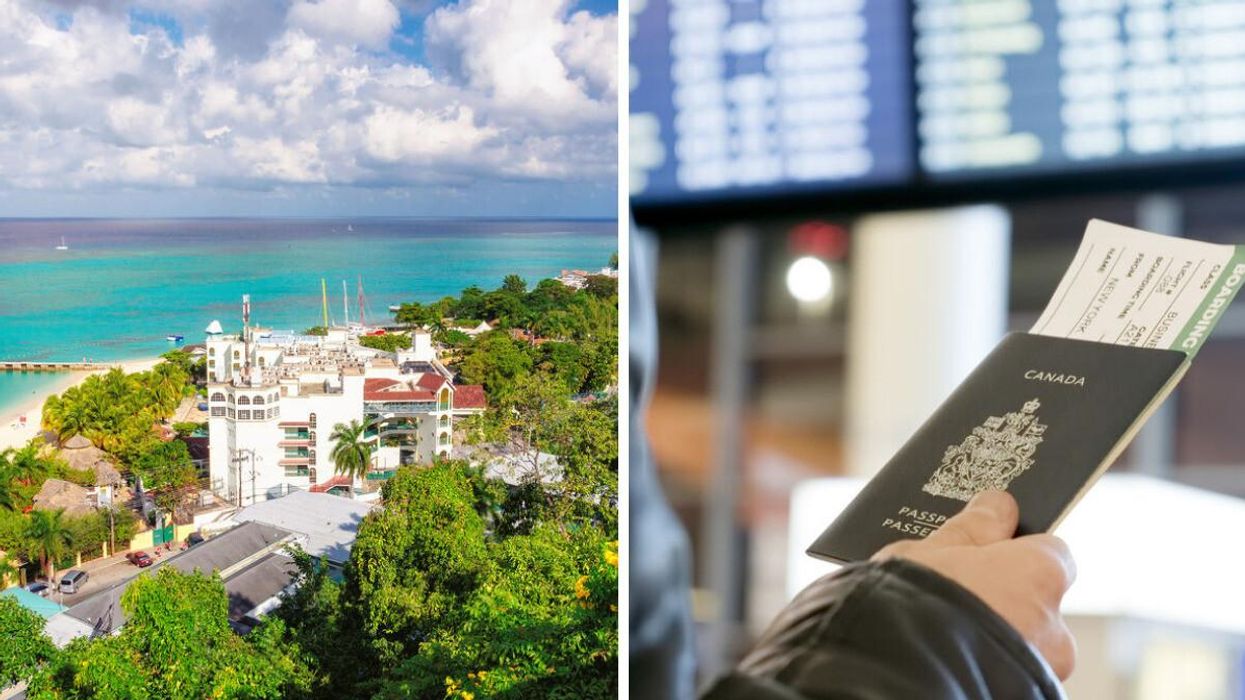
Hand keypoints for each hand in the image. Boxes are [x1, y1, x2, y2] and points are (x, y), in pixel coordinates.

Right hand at [872, 490, 1076, 679]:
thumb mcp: (929, 552)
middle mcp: (1056, 627)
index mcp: (1041, 574)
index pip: (1052, 553)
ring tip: (946, 635)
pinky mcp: (1024, 696)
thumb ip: (971, 530)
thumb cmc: (911, 604)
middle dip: (1004, 602)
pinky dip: (988, 664)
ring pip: (1024, 644)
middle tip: (956, 600)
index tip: (986, 555)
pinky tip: (951, 658)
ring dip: (996, 637)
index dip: (1017, 553)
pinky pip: (1011, 674)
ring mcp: (1043, 671)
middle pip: (1037, 604)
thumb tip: (997, 506)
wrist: (893, 674)